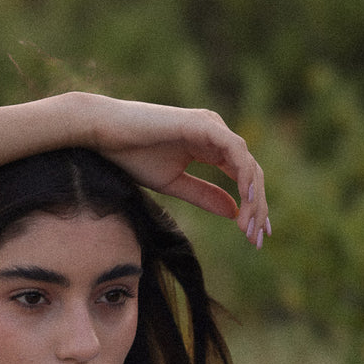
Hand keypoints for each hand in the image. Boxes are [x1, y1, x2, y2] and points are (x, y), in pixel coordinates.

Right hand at [81, 94, 270, 247]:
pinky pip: (234, 150)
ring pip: (247, 164)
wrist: (107, 134)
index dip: (252, 207)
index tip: (254, 237)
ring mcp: (212, 127)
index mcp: (211, 148)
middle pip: (251, 174)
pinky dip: (244, 173)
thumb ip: (204, 196)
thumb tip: (234, 212)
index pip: (242, 178)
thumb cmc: (133, 155)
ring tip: (249, 227)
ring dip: (253, 198)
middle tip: (256, 240)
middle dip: (257, 208)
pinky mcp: (204, 124)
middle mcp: (216, 135)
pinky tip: (246, 198)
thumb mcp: (174, 184)